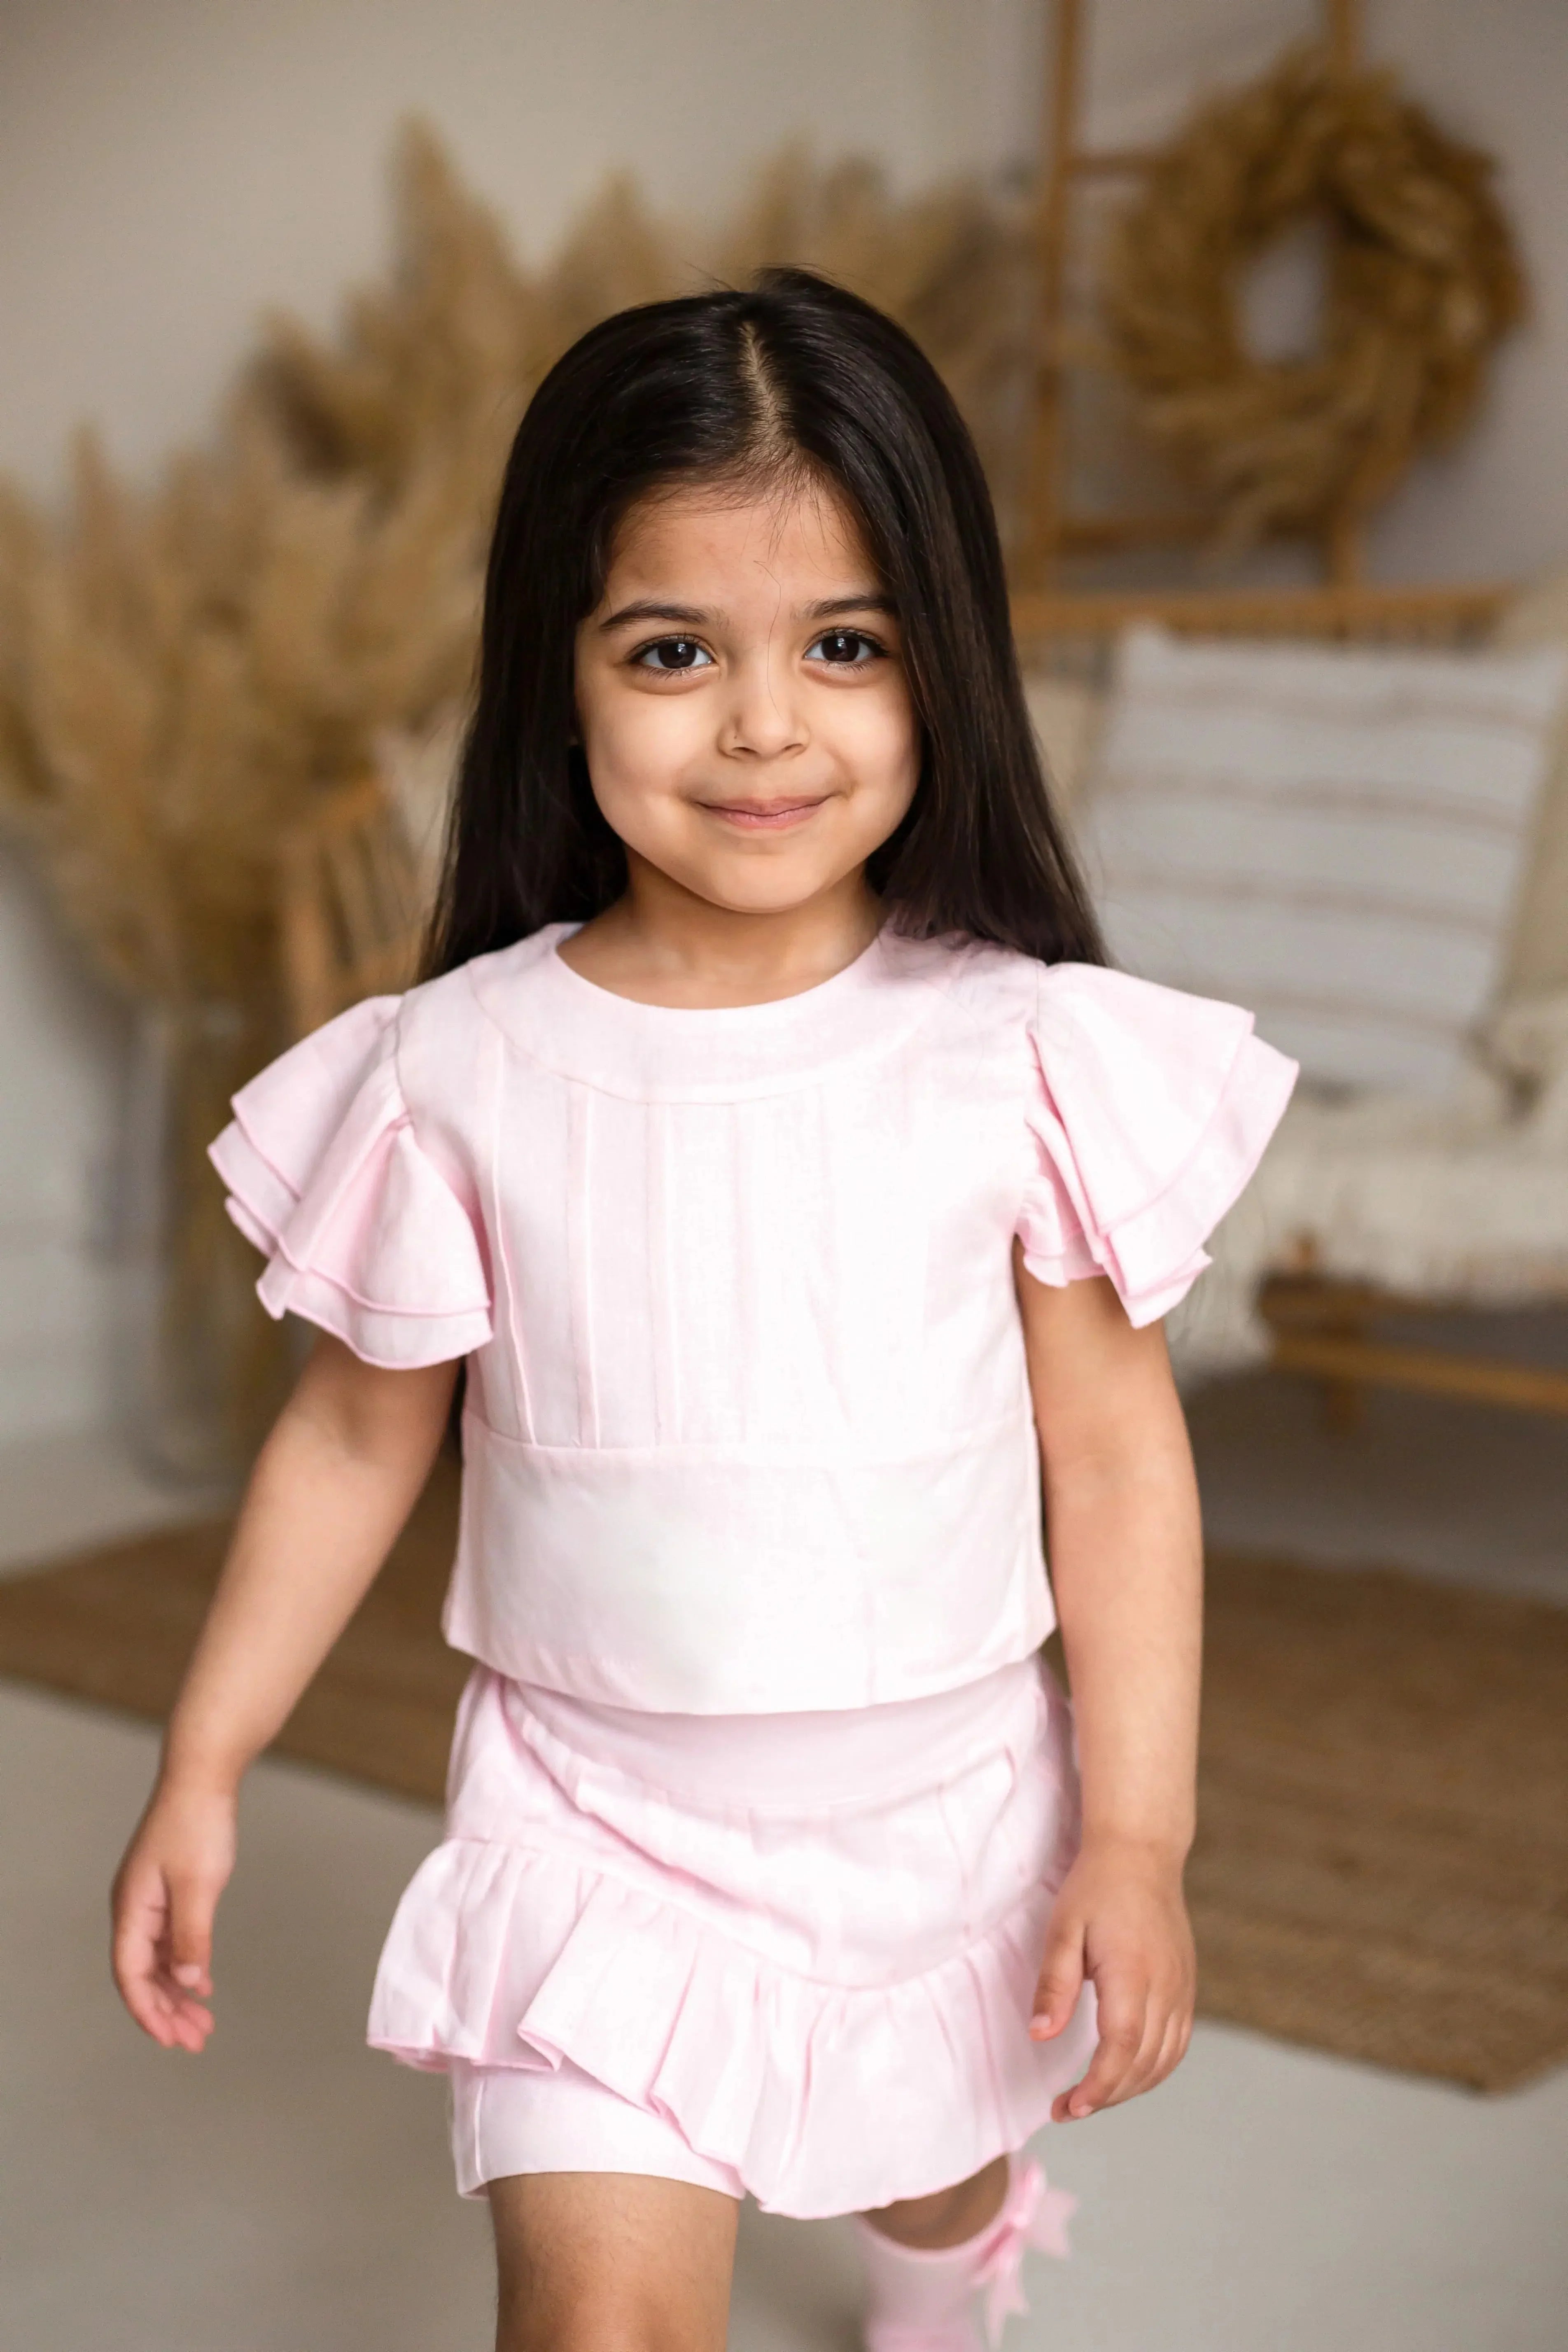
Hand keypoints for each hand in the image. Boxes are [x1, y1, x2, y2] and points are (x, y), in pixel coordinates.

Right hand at [110, 1778, 236, 2051]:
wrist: (203, 1777)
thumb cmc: (197, 1823)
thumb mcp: (198, 1884)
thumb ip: (191, 1936)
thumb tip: (186, 1982)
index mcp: (131, 1909)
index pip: (129, 1975)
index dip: (148, 2011)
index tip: (171, 2040)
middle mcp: (134, 1909)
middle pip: (143, 1975)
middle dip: (166, 2011)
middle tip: (194, 2041)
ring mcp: (150, 1901)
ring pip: (158, 1961)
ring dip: (177, 1993)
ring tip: (201, 2024)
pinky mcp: (168, 1892)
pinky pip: (170, 1941)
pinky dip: (184, 1965)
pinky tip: (201, 1985)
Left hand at [1027, 1838, 1195, 2120]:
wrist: (1142, 1854)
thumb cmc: (1096, 1888)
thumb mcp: (1063, 1929)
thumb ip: (1054, 1985)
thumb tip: (1040, 2036)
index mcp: (1133, 1973)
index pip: (1121, 2048)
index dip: (1098, 2087)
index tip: (1068, 2108)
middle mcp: (1166, 1986)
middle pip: (1143, 2064)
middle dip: (1106, 2096)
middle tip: (1066, 2110)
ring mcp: (1182, 1989)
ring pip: (1164, 2060)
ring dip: (1129, 2088)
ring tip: (1091, 2097)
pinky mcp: (1187, 1987)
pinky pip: (1177, 2044)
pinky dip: (1153, 2069)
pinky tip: (1126, 2074)